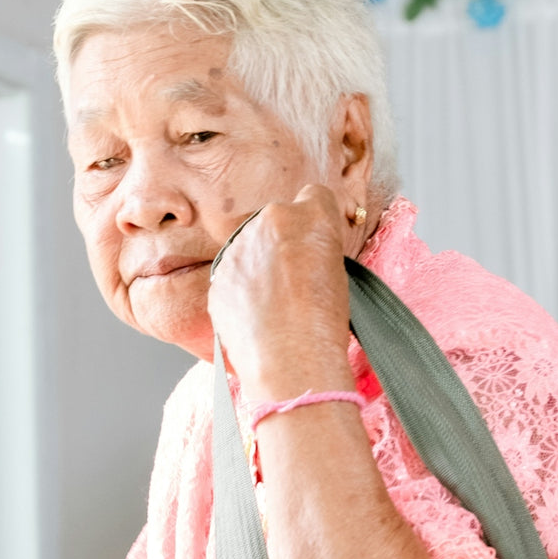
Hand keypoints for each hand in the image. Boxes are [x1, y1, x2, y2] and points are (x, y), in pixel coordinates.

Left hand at [207, 186, 355, 401]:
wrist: (290, 361)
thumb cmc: (323, 323)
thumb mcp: (340, 272)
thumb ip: (319, 245)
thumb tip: (303, 250)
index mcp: (308, 214)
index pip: (313, 197)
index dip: (316, 222)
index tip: (316, 245)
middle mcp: (268, 221)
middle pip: (275, 222)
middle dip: (282, 244)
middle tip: (296, 281)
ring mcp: (237, 249)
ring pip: (249, 249)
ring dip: (258, 267)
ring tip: (277, 306)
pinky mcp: (217, 278)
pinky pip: (231, 278)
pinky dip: (241, 293)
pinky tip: (258, 318)